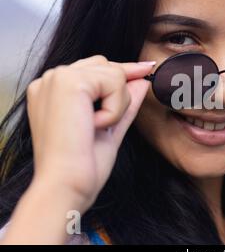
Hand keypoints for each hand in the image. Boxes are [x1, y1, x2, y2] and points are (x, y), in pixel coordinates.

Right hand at [26, 55, 154, 211]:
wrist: (66, 185)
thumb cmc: (83, 165)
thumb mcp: (110, 128)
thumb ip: (124, 103)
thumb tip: (142, 80)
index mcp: (52, 90)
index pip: (95, 69)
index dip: (123, 72)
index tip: (146, 69)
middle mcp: (51, 79)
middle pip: (106, 66)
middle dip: (118, 95)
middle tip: (101, 126)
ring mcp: (58, 77)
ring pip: (115, 74)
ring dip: (116, 106)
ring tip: (94, 129)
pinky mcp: (70, 81)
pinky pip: (115, 82)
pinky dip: (114, 109)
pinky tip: (94, 126)